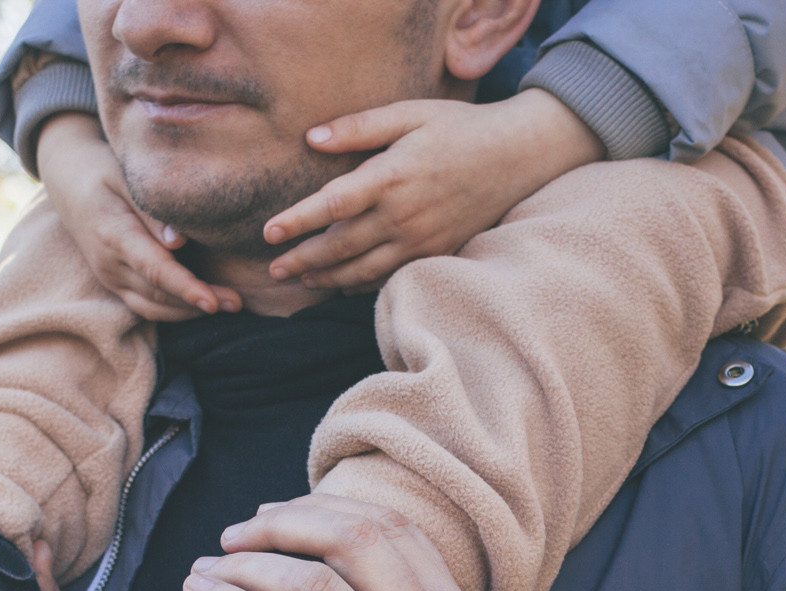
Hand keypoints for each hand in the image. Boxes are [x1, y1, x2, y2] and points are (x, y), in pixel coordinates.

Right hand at [37, 112, 240, 319]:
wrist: (68, 182)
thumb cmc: (102, 171)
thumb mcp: (124, 176)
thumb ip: (151, 210)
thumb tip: (179, 242)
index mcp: (112, 235)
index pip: (154, 270)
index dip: (185, 288)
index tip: (213, 302)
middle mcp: (109, 264)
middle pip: (158, 295)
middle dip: (198, 304)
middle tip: (237, 303)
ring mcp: (110, 277)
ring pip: (153, 308)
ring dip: (190, 312)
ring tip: (229, 305)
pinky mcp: (116, 283)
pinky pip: (147, 306)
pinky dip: (176, 310)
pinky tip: (204, 303)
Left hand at [262, 89, 604, 293]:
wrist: (517, 156)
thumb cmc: (459, 127)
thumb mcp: (410, 112)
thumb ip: (359, 127)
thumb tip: (312, 138)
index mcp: (392, 176)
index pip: (331, 205)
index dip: (297, 222)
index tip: (268, 233)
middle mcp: (404, 215)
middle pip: (341, 247)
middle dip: (303, 261)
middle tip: (274, 270)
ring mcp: (421, 239)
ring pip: (364, 270)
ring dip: (328, 279)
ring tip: (302, 282)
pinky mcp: (437, 252)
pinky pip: (391, 276)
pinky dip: (362, 284)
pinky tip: (343, 283)